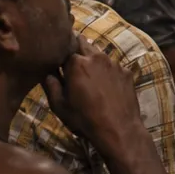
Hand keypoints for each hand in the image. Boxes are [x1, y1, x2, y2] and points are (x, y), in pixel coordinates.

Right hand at [41, 37, 143, 151]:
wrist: (118, 129)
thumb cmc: (84, 118)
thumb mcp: (59, 105)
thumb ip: (51, 85)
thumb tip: (47, 73)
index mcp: (77, 63)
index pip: (65, 48)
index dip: (61, 54)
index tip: (58, 58)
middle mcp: (97, 57)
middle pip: (83, 44)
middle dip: (77, 49)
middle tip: (72, 61)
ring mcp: (115, 63)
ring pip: (100, 55)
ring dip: (93, 60)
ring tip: (89, 75)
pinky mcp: (127, 72)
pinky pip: (113, 66)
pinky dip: (107, 71)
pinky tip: (106, 85)